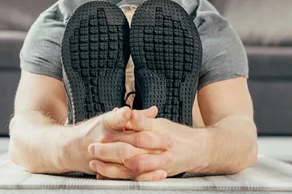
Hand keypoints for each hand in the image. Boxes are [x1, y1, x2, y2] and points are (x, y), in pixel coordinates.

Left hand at [91, 108, 207, 178]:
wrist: (199, 150)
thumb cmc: (177, 135)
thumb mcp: (160, 123)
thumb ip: (141, 120)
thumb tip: (125, 112)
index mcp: (158, 133)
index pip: (135, 132)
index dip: (117, 132)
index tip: (101, 131)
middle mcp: (159, 150)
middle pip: (131, 152)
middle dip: (110, 152)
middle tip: (92, 148)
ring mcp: (159, 164)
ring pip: (133, 169)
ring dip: (112, 168)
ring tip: (96, 164)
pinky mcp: (156, 175)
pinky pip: (137, 179)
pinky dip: (120, 178)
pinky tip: (106, 177)